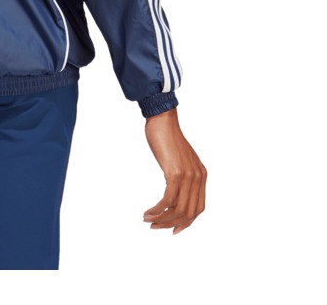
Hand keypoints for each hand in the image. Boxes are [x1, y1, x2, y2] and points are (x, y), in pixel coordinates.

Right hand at [143, 107, 205, 233]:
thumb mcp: (180, 159)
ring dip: (161, 219)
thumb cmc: (166, 137)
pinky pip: (168, 200)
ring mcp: (188, 176)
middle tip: (154, 227)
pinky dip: (157, 210)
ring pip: (178, 210)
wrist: (162, 119)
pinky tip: (148, 212)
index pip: (198, 209)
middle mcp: (198, 177)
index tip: (171, 229)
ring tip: (147, 220)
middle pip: (189, 213)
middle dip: (170, 224)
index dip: (186, 223)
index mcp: (201, 175)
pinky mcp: (175, 173)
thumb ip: (183, 175)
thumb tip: (175, 193)